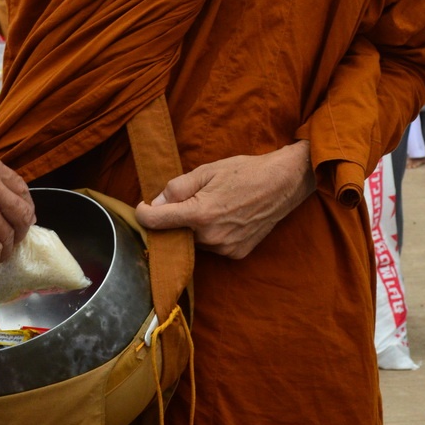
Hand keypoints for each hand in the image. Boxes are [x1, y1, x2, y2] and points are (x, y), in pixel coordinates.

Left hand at [136, 141, 315, 258]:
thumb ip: (177, 188)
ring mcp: (225, 248)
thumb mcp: (206, 170)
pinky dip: (213, 234)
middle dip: (176, 218)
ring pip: (195, 241)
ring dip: (196, 228)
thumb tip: (156, 203)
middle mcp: (211, 236)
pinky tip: (227, 217)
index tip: (142, 207)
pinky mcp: (237, 253)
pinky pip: (214, 246)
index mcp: (200, 214)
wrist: (283, 183)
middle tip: (190, 200)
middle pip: (177, 233)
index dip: (143, 213)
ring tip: (215, 206)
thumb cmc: (245, 171)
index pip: (156, 221)